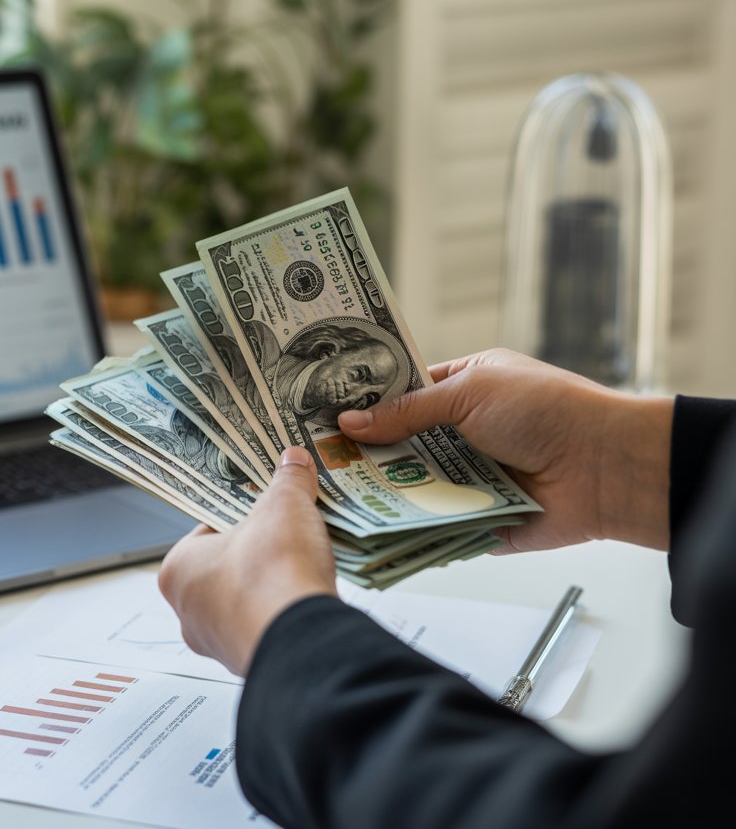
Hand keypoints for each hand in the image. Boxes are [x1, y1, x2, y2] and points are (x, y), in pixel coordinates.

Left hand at [158, 447, 336, 676]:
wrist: (304, 641)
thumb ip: (288, 481)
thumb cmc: (273, 572)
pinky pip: (266, 628)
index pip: (206, 530)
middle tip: (287, 533)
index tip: (264, 507)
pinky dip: (283, 614)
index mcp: (177, 569)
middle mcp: (188, 612)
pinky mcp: (251, 661)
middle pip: (225, 568)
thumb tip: (294, 459)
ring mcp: (218, 643)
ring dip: (271, 586)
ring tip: (304, 564)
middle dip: (256, 552)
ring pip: (245, 602)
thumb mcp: (284, 507)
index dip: (240, 515)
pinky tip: (306, 598)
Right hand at [337, 348, 672, 551]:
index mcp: (463, 388)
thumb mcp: (470, 392)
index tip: (318, 414)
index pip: (401, 395)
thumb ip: (407, 411)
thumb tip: (349, 422)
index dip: (363, 405)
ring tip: (326, 497)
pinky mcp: (476, 518)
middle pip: (399, 445)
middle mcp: (462, 433)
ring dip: (379, 492)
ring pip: (411, 486)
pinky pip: (433, 524)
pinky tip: (363, 531)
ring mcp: (468, 477)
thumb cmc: (548, 410)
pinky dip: (408, 527)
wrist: (606, 467)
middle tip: (311, 460)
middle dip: (363, 454)